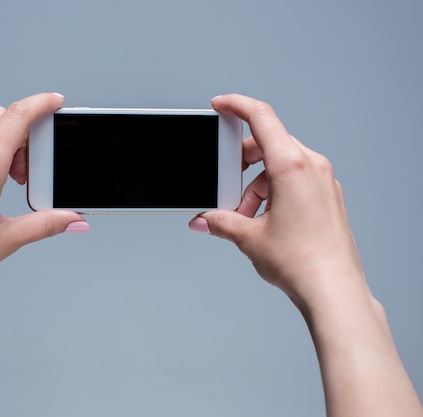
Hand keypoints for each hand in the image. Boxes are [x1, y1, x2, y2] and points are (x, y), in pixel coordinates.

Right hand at [189, 94, 363, 307]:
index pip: (262, 118)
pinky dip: (274, 192)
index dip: (236, 105)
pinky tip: (264, 220)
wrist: (333, 291)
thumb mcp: (249, 237)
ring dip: (256, 186)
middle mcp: (312, 167)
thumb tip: (203, 219)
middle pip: (268, 145)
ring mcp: (323, 182)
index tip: (220, 104)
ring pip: (280, 166)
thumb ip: (219, 222)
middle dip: (241, 165)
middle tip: (226, 188)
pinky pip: (295, 180)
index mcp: (293, 166)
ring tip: (246, 217)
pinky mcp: (327, 197)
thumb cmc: (302, 262)